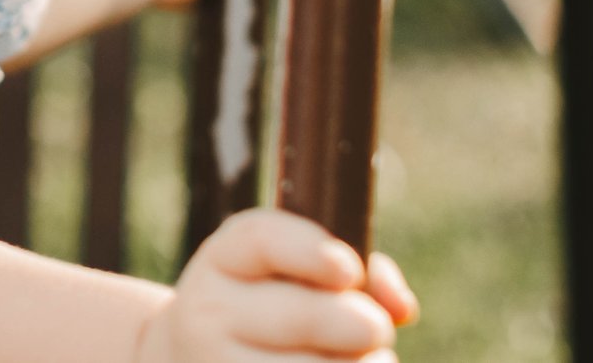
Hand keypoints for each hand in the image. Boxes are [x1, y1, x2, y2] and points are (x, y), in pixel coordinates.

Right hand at [141, 210, 417, 362]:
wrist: (192, 355)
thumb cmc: (269, 307)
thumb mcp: (291, 272)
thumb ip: (353, 272)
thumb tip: (399, 306)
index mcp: (224, 258)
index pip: (262, 240)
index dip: (310, 250)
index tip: (348, 268)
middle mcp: (210, 310)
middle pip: (304, 317)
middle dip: (363, 323)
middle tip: (375, 328)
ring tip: (365, 360)